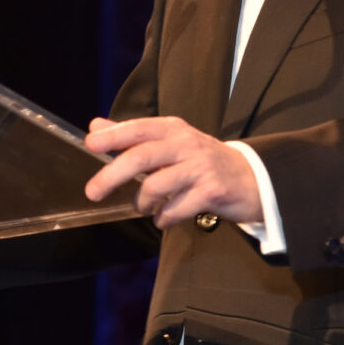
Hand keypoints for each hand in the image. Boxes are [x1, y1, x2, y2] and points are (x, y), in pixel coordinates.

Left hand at [83, 116, 262, 228]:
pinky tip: (163, 219)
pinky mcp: (212, 191)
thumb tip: (96, 126)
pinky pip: (176, 209)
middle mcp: (187, 144)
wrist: (253, 178)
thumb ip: (133, 136)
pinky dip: (163, 218)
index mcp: (173, 129)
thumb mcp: (171, 142)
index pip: (138, 128)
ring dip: (142, 202)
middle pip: (142, 157)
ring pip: (156, 186)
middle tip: (93, 192)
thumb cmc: (202, 161)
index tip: (90, 144)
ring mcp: (201, 167)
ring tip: (143, 207)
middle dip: (112, 175)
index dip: (113, 135)